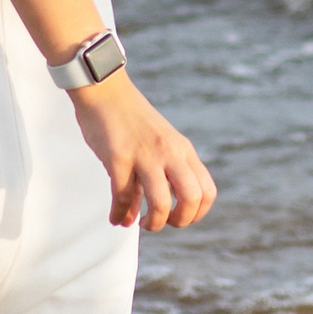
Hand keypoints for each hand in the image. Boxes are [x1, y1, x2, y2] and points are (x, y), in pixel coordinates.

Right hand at [72, 77, 215, 231]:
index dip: (197, 213)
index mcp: (183, 150)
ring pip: (161, 202)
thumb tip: (134, 217)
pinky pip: (122, 196)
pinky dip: (119, 214)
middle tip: (162, 222)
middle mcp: (170, 153)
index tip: (177, 217)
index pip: (207, 191)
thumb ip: (154, 177)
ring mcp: (146, 155)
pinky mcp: (119, 157)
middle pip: (192, 198)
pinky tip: (115, 218)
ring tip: (141, 223)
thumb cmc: (129, 121)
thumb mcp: (156, 145)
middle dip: (180, 221)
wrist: (106, 90)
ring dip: (153, 223)